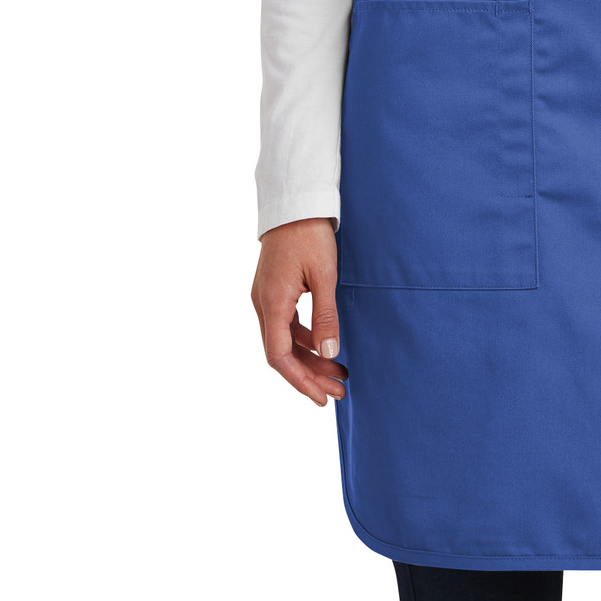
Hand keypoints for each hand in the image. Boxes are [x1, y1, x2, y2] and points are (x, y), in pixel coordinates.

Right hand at [251, 217, 347, 406]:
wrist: (295, 202)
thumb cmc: (309, 234)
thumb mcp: (324, 275)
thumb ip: (326, 315)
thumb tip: (330, 353)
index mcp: (272, 303)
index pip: (279, 356)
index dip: (300, 381)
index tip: (321, 397)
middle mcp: (263, 304)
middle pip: (282, 353)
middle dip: (309, 375)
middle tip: (337, 391)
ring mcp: (266, 297)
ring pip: (284, 340)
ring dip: (308, 358)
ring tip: (337, 372)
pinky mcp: (274, 290)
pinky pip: (286, 325)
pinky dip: (304, 340)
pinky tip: (324, 346)